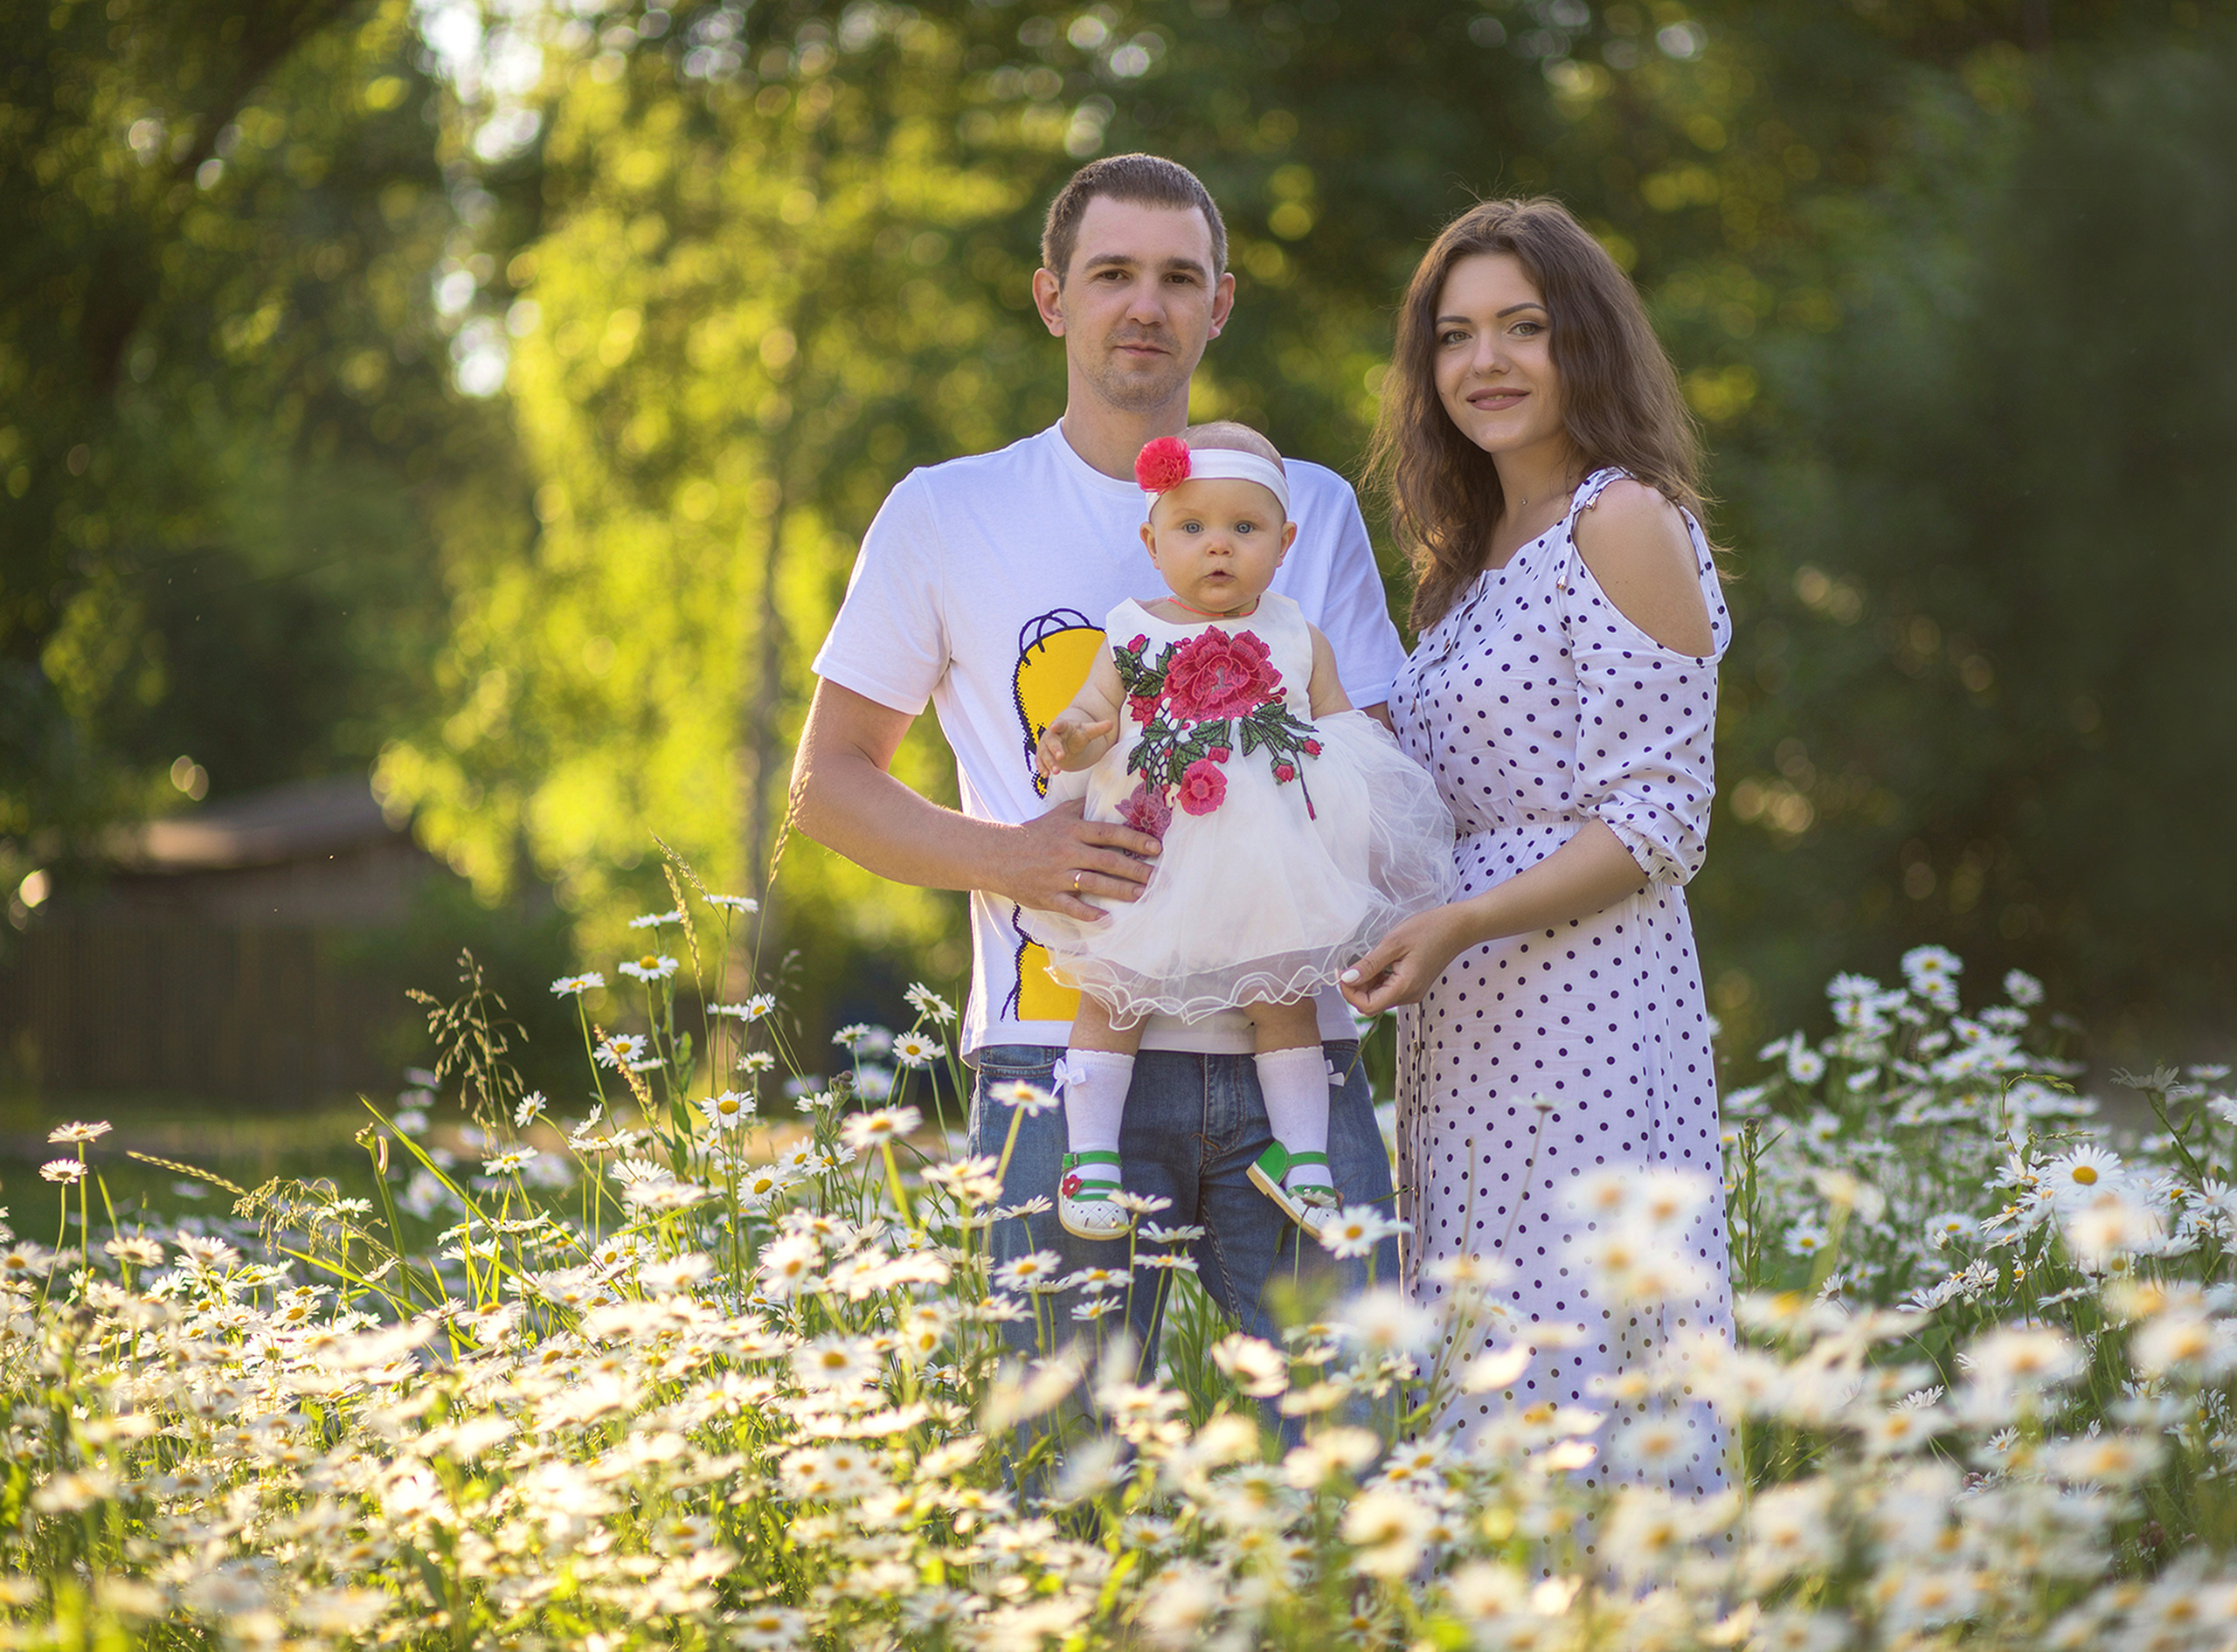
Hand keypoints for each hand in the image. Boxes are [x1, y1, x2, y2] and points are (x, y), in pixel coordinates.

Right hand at [999, 797, 1161, 921]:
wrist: (998, 855)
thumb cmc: (1034, 834)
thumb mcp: (1059, 814)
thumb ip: (1084, 806)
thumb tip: (1109, 792)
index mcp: (1073, 831)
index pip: (1109, 833)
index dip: (1134, 839)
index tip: (1156, 848)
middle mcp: (1067, 852)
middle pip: (1107, 860)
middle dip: (1135, 869)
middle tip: (1158, 877)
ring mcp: (1057, 875)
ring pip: (1094, 883)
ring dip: (1120, 890)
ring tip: (1142, 895)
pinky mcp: (1047, 895)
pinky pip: (1070, 906)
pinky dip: (1088, 913)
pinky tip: (1107, 918)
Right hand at [1035, 712, 1114, 777]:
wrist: (1066, 738)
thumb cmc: (1077, 734)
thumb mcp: (1088, 731)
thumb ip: (1098, 729)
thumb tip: (1110, 724)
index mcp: (1062, 726)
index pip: (1059, 724)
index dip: (1057, 725)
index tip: (1054, 726)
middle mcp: (1051, 735)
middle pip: (1051, 741)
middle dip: (1055, 749)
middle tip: (1061, 756)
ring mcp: (1045, 745)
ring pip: (1044, 753)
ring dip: (1049, 762)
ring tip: (1056, 771)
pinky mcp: (1043, 755)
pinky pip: (1040, 761)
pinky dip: (1042, 767)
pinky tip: (1045, 774)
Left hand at [1339, 904, 1476, 1014]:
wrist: (1458, 927)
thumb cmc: (1428, 930)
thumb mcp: (1393, 943)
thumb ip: (1369, 964)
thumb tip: (1346, 979)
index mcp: (1404, 988)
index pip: (1367, 1006)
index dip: (1349, 993)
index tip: (1342, 972)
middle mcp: (1409, 996)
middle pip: (1371, 1004)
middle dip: (1356, 987)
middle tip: (1351, 964)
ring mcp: (1412, 992)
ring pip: (1379, 997)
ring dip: (1366, 982)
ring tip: (1368, 959)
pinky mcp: (1413, 985)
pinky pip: (1389, 989)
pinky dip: (1378, 979)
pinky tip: (1379, 961)